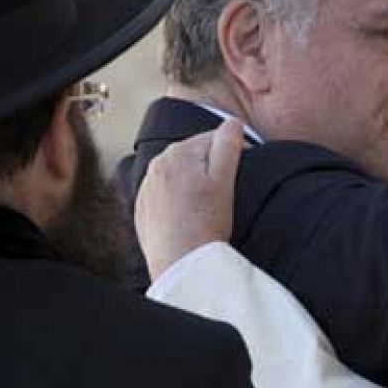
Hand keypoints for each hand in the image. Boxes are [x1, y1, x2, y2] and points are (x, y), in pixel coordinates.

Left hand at [134, 119, 244, 281]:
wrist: (181, 264)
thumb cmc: (205, 223)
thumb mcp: (224, 180)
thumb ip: (228, 146)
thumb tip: (232, 123)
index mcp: (179, 153)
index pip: (213, 139)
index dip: (233, 153)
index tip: (243, 172)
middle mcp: (157, 165)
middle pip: (194, 156)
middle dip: (211, 167)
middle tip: (225, 193)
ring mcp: (147, 188)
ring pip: (179, 175)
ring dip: (194, 183)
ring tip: (208, 207)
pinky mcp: (144, 209)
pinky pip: (165, 195)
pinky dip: (179, 200)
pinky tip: (191, 217)